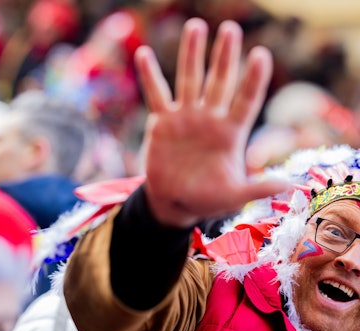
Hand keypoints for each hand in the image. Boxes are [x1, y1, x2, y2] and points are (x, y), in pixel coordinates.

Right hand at [135, 18, 288, 226]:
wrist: (175, 201)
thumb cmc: (207, 199)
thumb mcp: (234, 195)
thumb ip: (258, 188)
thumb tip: (290, 186)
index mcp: (230, 133)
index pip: (246, 101)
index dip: (253, 80)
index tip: (261, 55)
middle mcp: (210, 119)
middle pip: (219, 82)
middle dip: (225, 56)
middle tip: (231, 29)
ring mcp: (185, 117)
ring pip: (189, 80)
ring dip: (192, 54)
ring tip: (196, 26)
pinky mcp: (162, 122)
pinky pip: (156, 95)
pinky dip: (150, 76)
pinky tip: (144, 54)